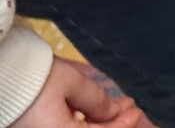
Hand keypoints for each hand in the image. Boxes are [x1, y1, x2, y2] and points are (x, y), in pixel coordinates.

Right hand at [15, 57, 150, 126]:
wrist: (0, 76)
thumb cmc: (35, 80)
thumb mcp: (71, 84)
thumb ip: (96, 100)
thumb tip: (113, 112)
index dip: (122, 124)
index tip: (136, 111)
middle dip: (111, 124)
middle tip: (128, 108)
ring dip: (96, 122)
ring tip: (114, 106)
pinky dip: (78, 123)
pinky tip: (89, 110)